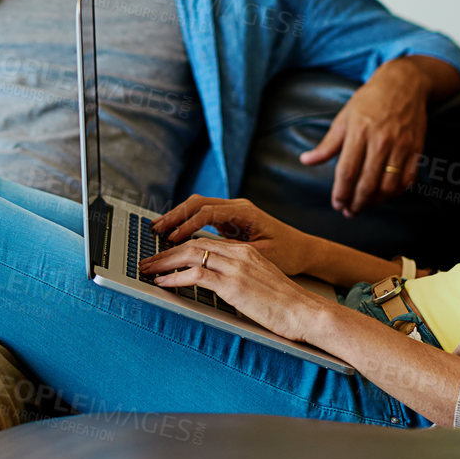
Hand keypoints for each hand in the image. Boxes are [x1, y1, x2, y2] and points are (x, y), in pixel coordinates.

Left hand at [139, 238, 330, 345]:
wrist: (306, 312)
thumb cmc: (286, 305)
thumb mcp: (260, 283)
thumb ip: (239, 278)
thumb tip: (217, 286)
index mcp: (245, 251)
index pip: (205, 242)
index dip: (180, 247)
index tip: (164, 255)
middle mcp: (238, 253)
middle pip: (192, 244)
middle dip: (165, 252)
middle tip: (147, 261)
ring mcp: (235, 267)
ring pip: (189, 255)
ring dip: (163, 263)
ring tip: (148, 270)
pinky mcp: (232, 284)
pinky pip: (195, 275)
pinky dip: (174, 278)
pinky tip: (162, 283)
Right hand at [151, 196, 315, 275]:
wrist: (304, 250)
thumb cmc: (288, 253)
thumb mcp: (263, 255)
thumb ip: (235, 251)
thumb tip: (208, 253)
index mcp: (244, 212)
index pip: (207, 212)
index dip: (186, 225)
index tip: (172, 239)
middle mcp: (237, 207)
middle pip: (197, 203)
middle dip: (174, 215)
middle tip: (155, 229)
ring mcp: (232, 211)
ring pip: (197, 206)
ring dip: (177, 217)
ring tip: (158, 230)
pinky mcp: (230, 220)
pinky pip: (203, 215)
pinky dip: (186, 222)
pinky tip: (174, 233)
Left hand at [299, 58, 429, 215]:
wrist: (403, 84)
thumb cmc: (369, 101)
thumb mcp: (344, 118)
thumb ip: (327, 144)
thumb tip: (306, 160)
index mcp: (358, 132)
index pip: (346, 171)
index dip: (340, 192)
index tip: (336, 204)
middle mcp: (380, 141)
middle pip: (367, 183)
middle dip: (356, 203)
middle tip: (349, 212)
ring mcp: (400, 146)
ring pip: (388, 186)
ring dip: (375, 202)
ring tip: (365, 206)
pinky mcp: (416, 149)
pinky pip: (408, 180)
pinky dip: (396, 193)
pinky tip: (385, 195)